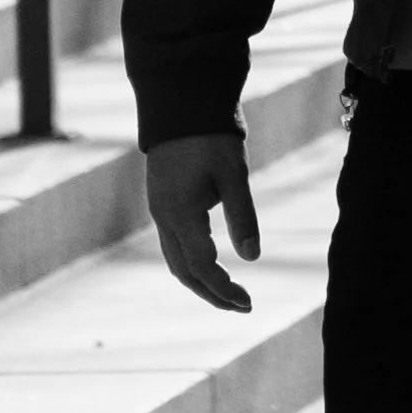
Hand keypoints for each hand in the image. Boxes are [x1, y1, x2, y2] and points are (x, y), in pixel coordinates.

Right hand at [145, 131, 259, 312]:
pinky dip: (191, 264)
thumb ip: (243, 217)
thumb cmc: (210, 138)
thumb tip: (252, 258)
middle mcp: (164, 218)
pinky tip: (211, 265)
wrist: (180, 106)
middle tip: (242, 306)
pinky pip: (173, 246)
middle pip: (184, 272)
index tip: (248, 302)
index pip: (202, 267)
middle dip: (212, 294)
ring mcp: (159, 212)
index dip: (225, 289)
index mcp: (180, 214)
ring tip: (228, 294)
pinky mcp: (162, 204)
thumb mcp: (234, 175)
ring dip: (200, 282)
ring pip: (176, 261)